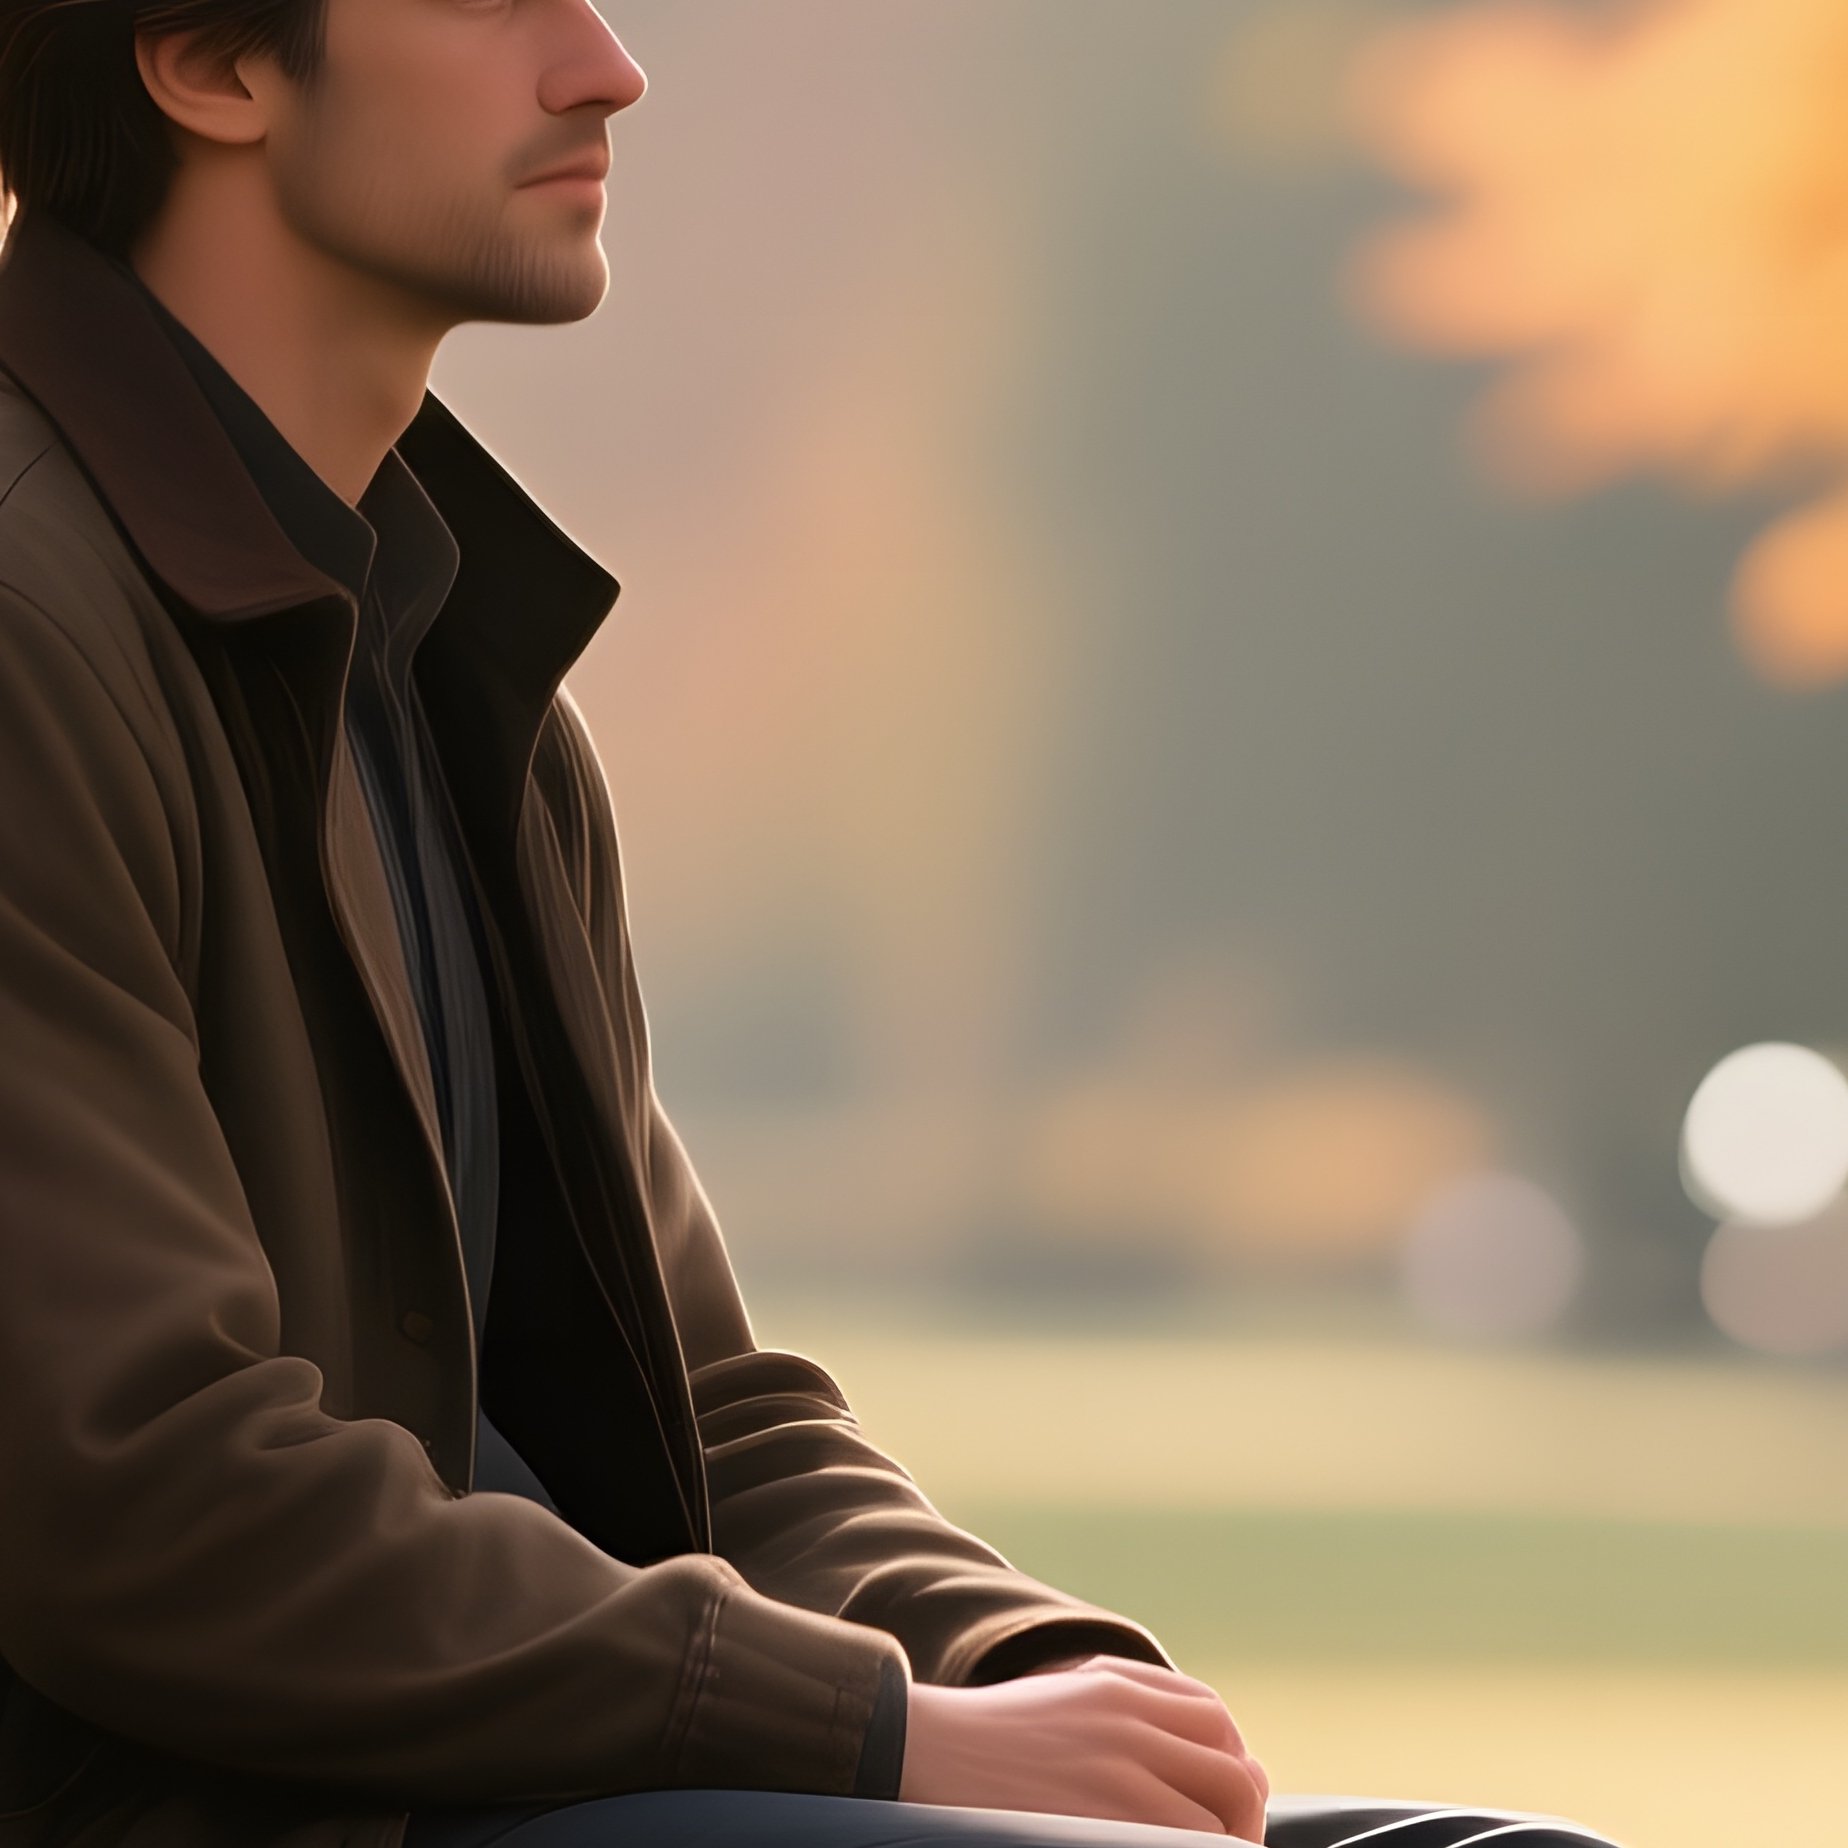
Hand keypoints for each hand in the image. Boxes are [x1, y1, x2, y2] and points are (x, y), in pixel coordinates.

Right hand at [898, 1651, 1268, 1838]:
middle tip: (1226, 1843)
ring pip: (1217, 1819)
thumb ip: (1120, 1713)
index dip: (1231, 1761)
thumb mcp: (1061, 1699)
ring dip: (1221, 1844)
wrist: (920, 1748)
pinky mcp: (1102, 1820)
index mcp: (1116, 1685)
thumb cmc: (984, 1738)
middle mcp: (1127, 1721)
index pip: (1214, 1718)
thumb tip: (1183, 1757)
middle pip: (1233, 1768)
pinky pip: (1181, 1844)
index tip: (1220, 1799)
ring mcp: (1116, 1773)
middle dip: (1243, 1813)